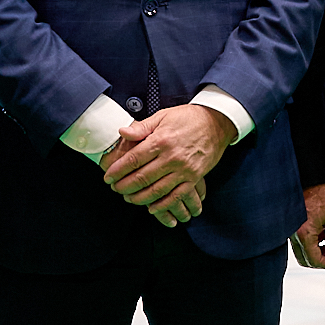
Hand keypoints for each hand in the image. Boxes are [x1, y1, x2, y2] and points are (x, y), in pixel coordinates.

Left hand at [102, 104, 231, 224]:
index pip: (134, 159)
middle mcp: (172, 157)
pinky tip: (152, 208)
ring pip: (157, 190)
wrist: (217, 122)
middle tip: (115, 189)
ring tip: (128, 198)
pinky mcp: (194, 178)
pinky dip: (163, 205)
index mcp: (161, 140)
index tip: (108, 177)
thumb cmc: (188, 118)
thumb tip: (121, 132)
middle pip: (142, 177)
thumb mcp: (163, 116)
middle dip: (124, 186)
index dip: (118, 170)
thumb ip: (142, 127)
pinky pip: (177, 196)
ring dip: (140, 198)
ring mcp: (184, 169)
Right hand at [292, 183, 324, 268]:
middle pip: (306, 260)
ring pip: (302, 253)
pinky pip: (299, 244)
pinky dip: (310, 245)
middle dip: (321, 261)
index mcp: (305, 234)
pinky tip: (320, 234)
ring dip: (316, 253)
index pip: (315, 260)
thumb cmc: (319, 194)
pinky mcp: (290, 228)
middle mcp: (294, 236)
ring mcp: (290, 232)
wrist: (307, 179)